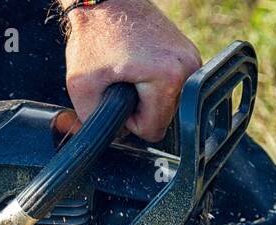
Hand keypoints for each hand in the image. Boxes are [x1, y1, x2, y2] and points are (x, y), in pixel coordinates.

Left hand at [63, 0, 201, 141]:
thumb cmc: (95, 34)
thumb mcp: (82, 85)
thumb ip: (93, 121)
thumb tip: (105, 141)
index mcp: (169, 78)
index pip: (153, 131)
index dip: (130, 121)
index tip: (118, 95)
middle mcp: (189, 68)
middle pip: (164, 119)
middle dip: (140, 108)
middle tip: (122, 81)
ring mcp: (193, 59)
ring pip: (169, 104)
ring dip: (147, 96)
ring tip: (130, 71)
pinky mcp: (189, 54)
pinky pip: (173, 87)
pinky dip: (154, 83)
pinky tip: (140, 65)